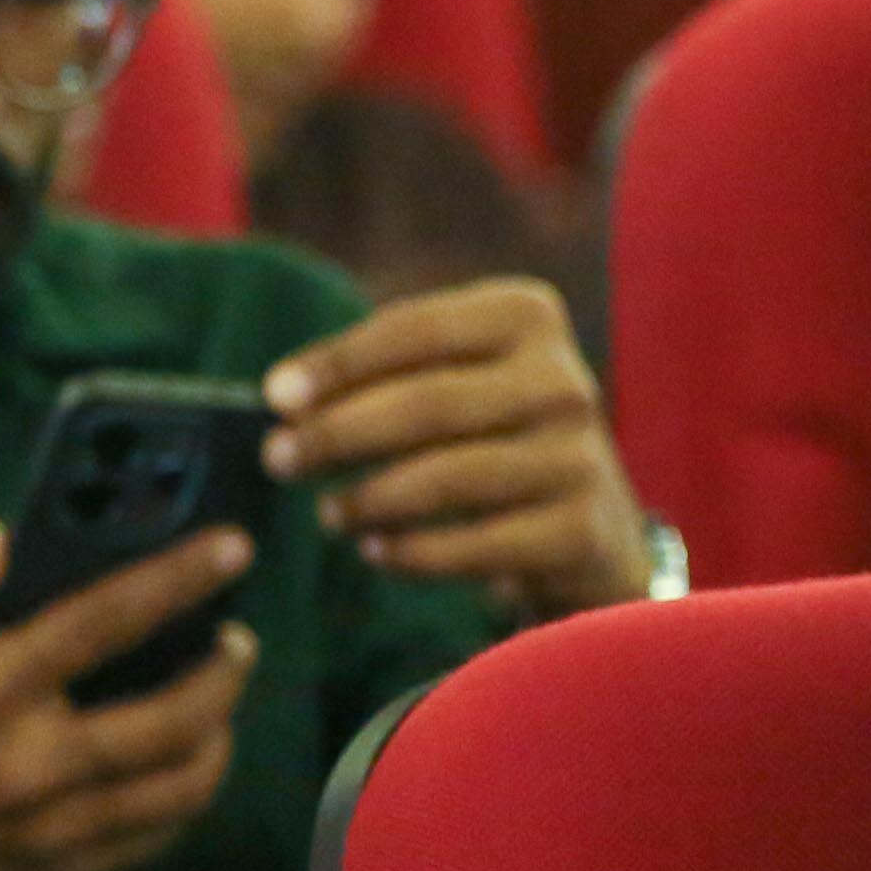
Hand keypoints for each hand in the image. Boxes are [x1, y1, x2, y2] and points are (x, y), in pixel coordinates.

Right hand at [0, 520, 255, 870]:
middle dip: (226, 672)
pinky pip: (156, 836)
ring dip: (221, 736)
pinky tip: (183, 763)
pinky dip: (186, 796)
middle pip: (176, 717)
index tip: (232, 548)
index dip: (177, 577)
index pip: (104, 621)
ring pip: (183, 785)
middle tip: (238, 641)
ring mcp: (54, 828)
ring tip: (220, 703)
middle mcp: (31, 764)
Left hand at [265, 277, 649, 621]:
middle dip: (339, 433)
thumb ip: (386, 375)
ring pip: (449, 476)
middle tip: (279, 459)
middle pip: (427, 403)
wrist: (595, 532)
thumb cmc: (494, 440)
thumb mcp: (458, 382)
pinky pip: (476, 545)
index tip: (274, 396)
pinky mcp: (582, 531)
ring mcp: (580, 458)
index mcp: (528, 317)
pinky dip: (413, 553)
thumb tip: (286, 398)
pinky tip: (376, 553)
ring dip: (369, 499)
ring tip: (327, 514)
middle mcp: (564, 381)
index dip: (339, 362)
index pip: (416, 329)